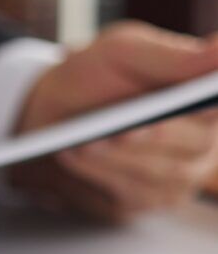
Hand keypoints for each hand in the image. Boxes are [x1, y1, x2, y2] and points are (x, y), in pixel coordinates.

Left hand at [10, 23, 217, 221]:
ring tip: (82, 142)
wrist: (51, 112)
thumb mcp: (124, 52)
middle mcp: (201, 142)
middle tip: (114, 133)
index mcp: (207, 102)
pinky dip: (98, 175)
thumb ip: (174, 56)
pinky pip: (129, 197)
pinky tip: (73, 157)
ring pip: (158, 176)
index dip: (191, 115)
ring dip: (116, 159)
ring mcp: (177, 177)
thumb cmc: (95, 77)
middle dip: (148, 139)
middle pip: (192, 148)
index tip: (161, 115)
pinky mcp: (143, 202)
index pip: (215, 110)